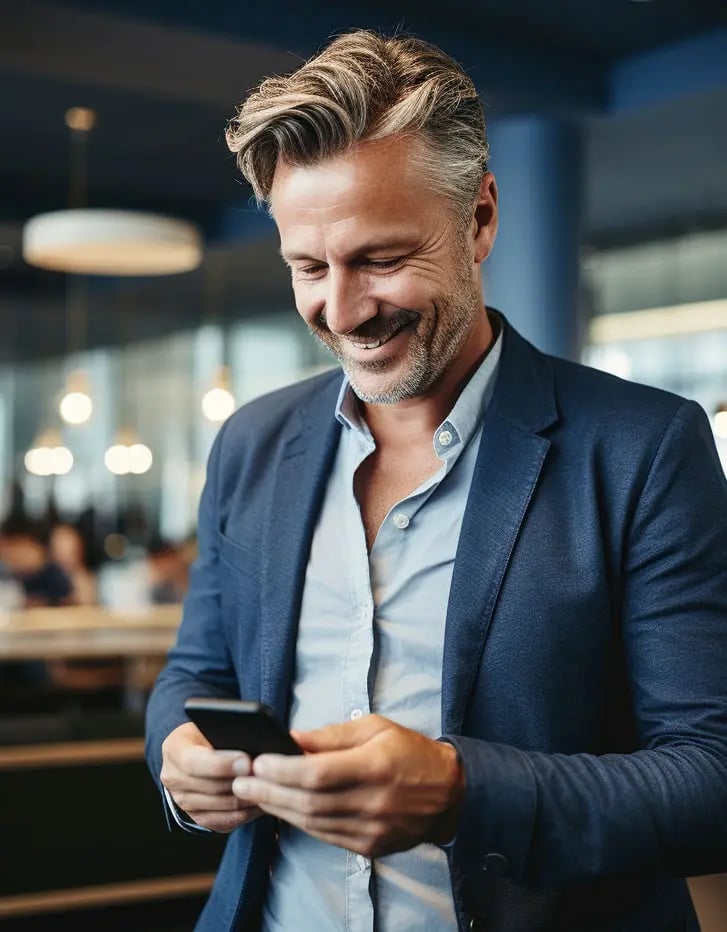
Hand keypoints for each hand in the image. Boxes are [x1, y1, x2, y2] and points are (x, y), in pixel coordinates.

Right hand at [160, 721, 262, 832]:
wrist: (193, 750)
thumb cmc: (208, 733)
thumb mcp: (211, 724)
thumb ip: (227, 733)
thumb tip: (255, 742)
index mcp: (174, 750)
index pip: (194, 763)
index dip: (222, 764)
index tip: (247, 762)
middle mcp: (173, 779)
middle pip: (211, 788)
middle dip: (242, 782)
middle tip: (267, 777)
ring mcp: (183, 802)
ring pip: (221, 807)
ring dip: (247, 798)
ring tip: (269, 787)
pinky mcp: (198, 818)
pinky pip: (226, 821)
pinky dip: (246, 813)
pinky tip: (262, 801)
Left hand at [231, 714, 463, 856]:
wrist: (450, 793)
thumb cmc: (409, 751)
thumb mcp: (374, 728)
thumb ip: (330, 736)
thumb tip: (289, 739)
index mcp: (374, 767)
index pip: (316, 774)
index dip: (281, 770)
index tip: (257, 761)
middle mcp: (373, 802)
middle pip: (308, 801)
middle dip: (268, 791)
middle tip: (240, 781)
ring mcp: (372, 829)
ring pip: (312, 822)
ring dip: (278, 809)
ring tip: (253, 794)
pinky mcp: (370, 846)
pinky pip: (325, 835)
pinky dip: (300, 822)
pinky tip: (283, 809)